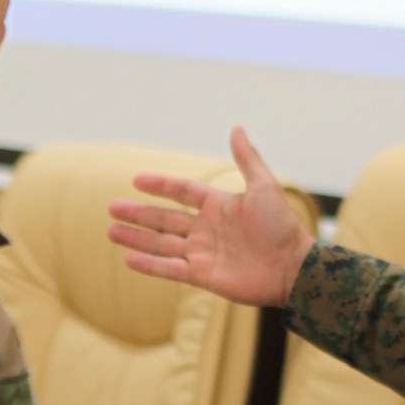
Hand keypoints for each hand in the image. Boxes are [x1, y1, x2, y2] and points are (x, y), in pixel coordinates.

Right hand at [106, 126, 314, 305]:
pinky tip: (128, 259)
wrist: (293, 267)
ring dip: (136, 237)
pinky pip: (170, 269)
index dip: (161, 185)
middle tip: (111, 207)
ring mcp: (203, 253)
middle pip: (165, 218)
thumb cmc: (282, 226)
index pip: (182, 191)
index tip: (136, 179)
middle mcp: (207, 228)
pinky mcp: (202, 276)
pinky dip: (149, 265)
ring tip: (111, 230)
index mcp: (218, 205)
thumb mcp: (264, 186)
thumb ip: (247, 158)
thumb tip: (237, 127)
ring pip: (161, 243)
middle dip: (138, 213)